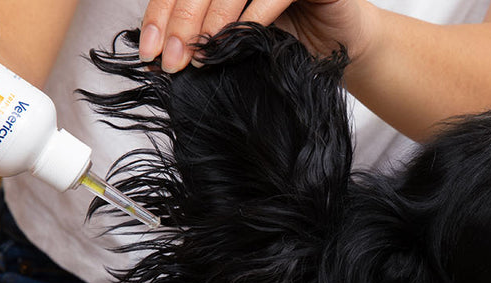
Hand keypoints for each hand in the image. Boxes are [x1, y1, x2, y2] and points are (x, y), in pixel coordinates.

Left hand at [138, 0, 372, 71]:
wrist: (340, 45)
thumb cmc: (286, 40)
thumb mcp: (233, 37)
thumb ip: (199, 35)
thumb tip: (157, 52)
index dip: (160, 15)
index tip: (150, 51)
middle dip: (179, 22)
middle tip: (170, 59)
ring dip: (209, 21)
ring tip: (197, 55)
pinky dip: (251, 18)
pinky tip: (234, 43)